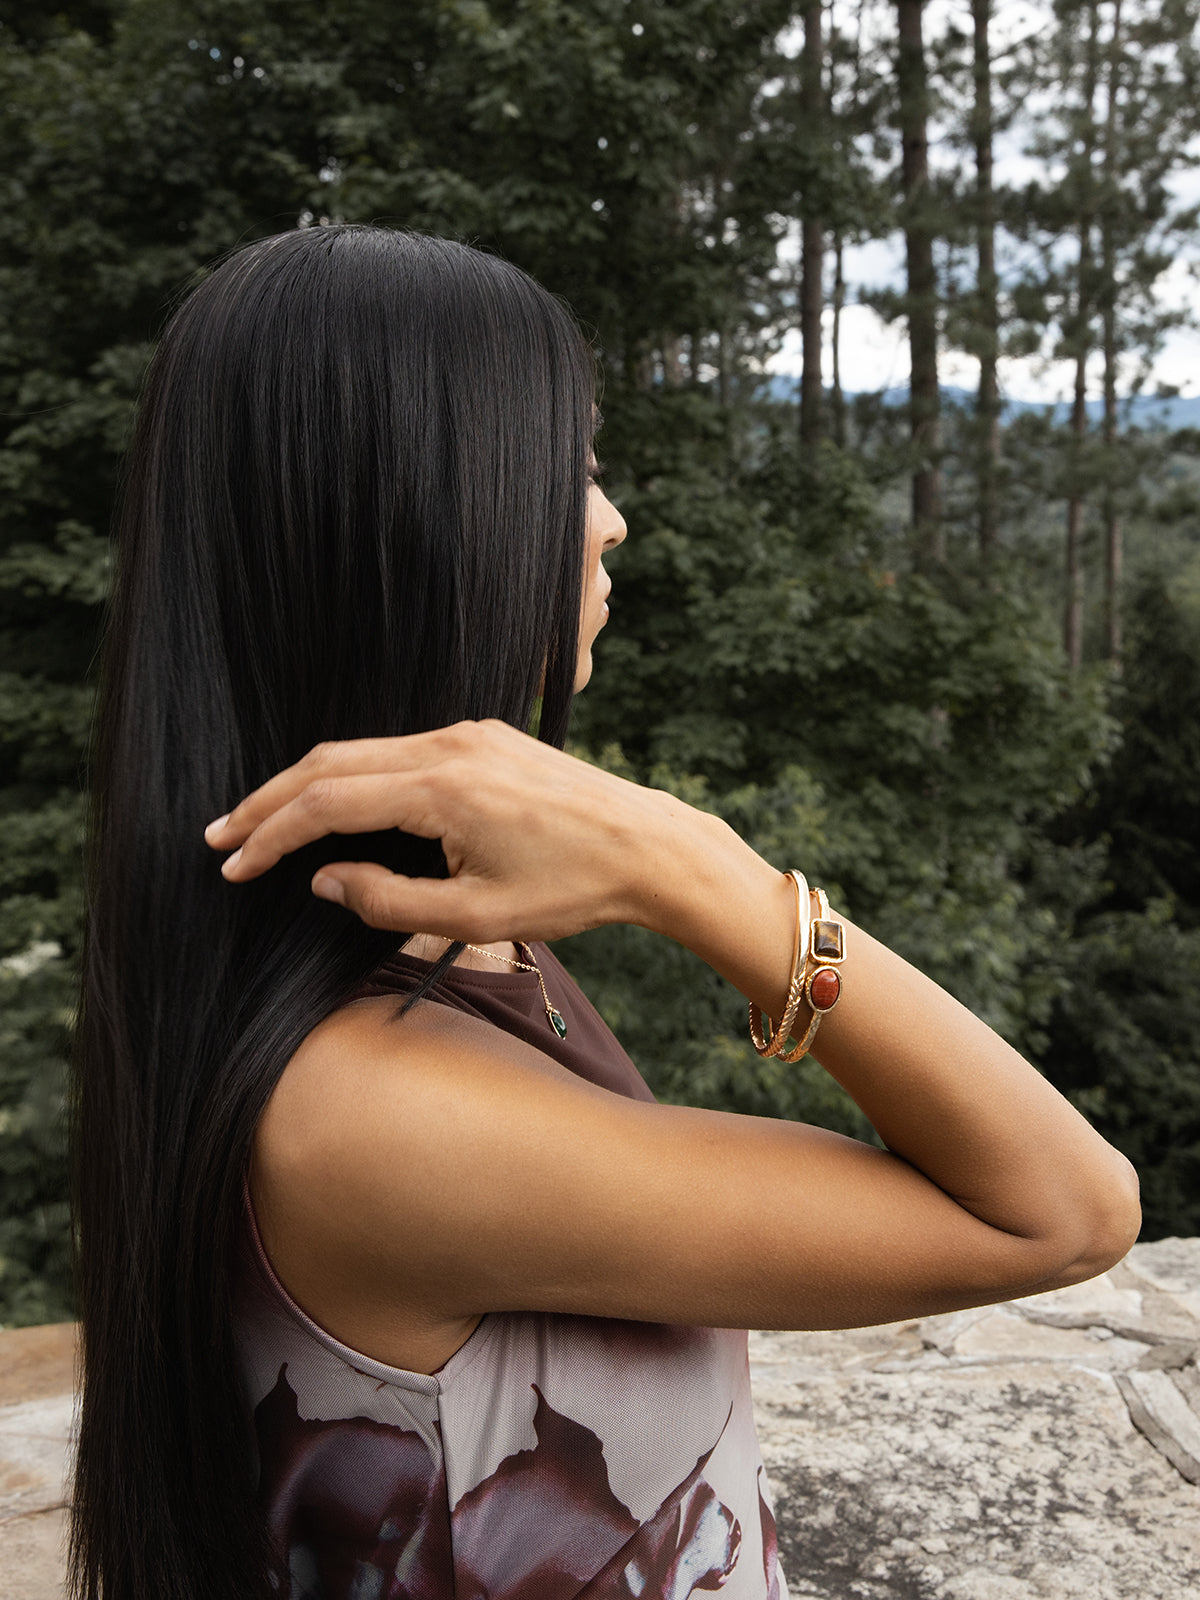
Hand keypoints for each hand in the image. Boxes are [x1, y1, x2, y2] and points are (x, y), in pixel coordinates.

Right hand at [202, 720, 678, 943]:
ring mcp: (468, 734)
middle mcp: (449, 745)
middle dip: (269, 801)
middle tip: (221, 837)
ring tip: (263, 823)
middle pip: (330, 763)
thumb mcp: (477, 917)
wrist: (650, 846)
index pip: (327, 802)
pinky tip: (334, 806)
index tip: (232, 865)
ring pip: (362, 751)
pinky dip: (354, 776)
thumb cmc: (572, 889)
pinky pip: (398, 750)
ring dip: (308, 786)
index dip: (271, 835)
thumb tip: (321, 880)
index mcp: (443, 789)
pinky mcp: (484, 737)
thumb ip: (389, 901)